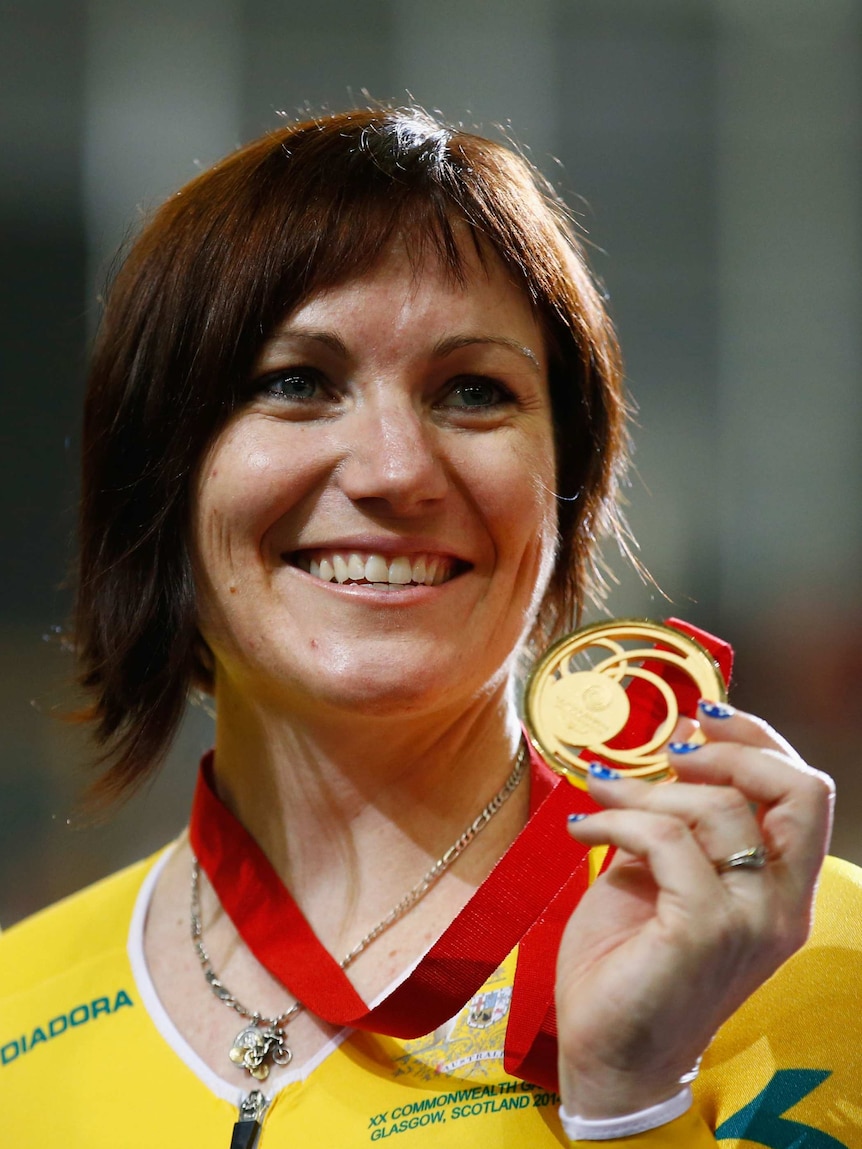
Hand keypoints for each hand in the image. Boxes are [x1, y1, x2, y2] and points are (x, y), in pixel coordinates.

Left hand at [555, 701, 833, 1118]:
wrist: (610, 1053)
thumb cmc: (631, 962)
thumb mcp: (661, 877)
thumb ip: (679, 825)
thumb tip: (665, 756)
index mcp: (779, 889)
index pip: (805, 793)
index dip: (759, 740)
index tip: (704, 718)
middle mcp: (782, 905)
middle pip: (798, 790)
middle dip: (732, 751)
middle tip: (668, 752)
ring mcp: (750, 920)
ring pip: (715, 808)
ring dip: (643, 789)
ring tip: (597, 793)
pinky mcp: (704, 930)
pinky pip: (665, 840)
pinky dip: (616, 819)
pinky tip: (581, 828)